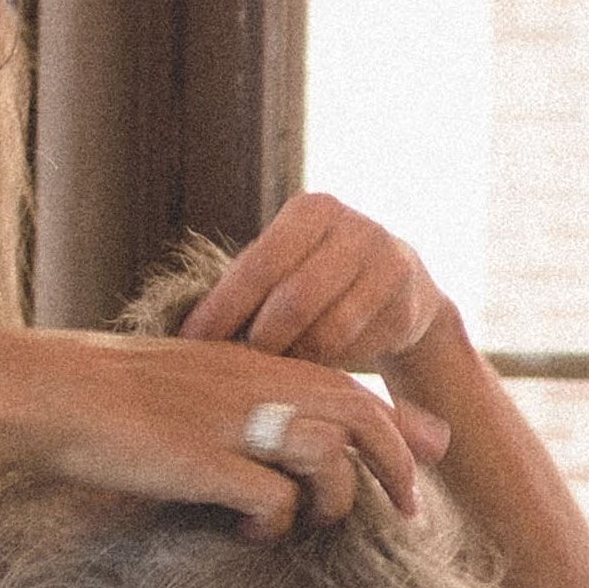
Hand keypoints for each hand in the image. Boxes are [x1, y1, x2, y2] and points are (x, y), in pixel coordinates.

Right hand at [0, 327, 438, 539]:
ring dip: (334, 504)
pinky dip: (274, 527)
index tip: (434, 455)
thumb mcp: (190, 380)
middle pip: (364, 419)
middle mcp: (253, 383)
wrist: (38, 391)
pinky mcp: (202, 460)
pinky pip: (273, 502)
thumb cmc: (107, 395)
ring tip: (310, 526)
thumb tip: (293, 433)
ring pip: (330, 459)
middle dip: (400, 469)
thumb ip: (245, 396)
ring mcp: (230, 420)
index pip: (355, 387)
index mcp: (254, 362)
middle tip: (410, 515)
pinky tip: (248, 535)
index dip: (404, 424)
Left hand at [186, 194, 456, 377]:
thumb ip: (247, 285)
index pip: (258, 264)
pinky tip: (313, 374)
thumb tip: (179, 330)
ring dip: (294, 360)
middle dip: (260, 342)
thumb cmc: (322, 283)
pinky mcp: (409, 304)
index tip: (190, 344)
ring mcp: (389, 263)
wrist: (403, 291)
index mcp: (313, 210)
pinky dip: (330, 366)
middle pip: (294, 300)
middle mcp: (355, 227)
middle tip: (235, 369)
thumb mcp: (287, 268)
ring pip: (329, 330)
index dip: (222, 308)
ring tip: (272, 377)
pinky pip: (358, 349)